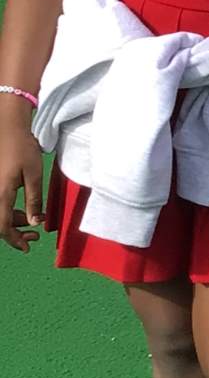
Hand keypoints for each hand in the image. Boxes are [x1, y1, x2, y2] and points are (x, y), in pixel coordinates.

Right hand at [0, 120, 47, 253]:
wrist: (7, 130)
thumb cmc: (22, 149)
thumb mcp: (33, 175)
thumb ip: (34, 200)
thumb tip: (35, 223)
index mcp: (0, 194)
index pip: (3, 226)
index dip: (14, 240)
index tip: (27, 247)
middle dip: (15, 234)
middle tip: (34, 237)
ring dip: (13, 222)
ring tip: (33, 222)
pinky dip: (9, 211)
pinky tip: (24, 211)